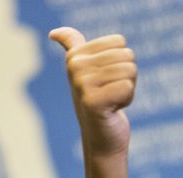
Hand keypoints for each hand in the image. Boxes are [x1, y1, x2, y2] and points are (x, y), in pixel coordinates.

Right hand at [48, 27, 135, 156]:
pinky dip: (127, 100)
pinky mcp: (93, 102)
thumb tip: (53, 33)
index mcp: (75, 56)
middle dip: (126, 77)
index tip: (106, 80)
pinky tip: (113, 110)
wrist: (101, 139)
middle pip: (127, 56)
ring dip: (127, 90)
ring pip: (129, 71)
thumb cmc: (99, 103)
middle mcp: (75, 67)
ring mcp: (82, 84)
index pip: (119, 42)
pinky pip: (127, 87)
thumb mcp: (85, 72)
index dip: (121, 62)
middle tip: (111, 94)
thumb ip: (73, 47)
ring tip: (112, 102)